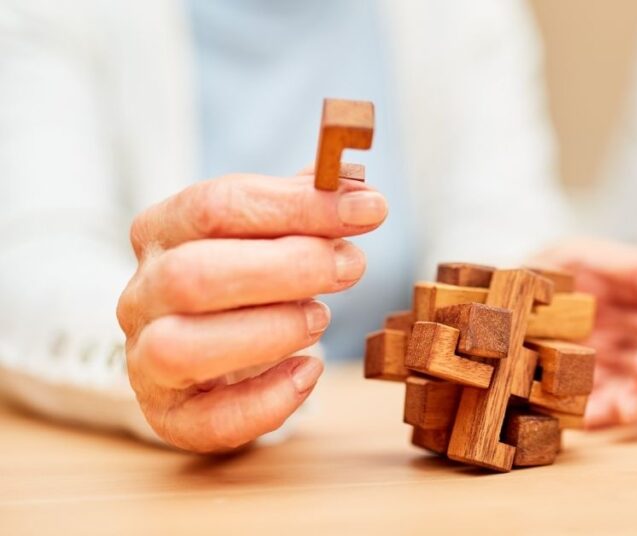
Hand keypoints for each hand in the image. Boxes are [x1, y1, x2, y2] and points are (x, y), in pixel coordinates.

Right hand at [117, 173, 386, 451]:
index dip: (298, 206)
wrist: (209, 352)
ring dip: (270, 330)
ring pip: (183, 348)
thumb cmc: (244, 278)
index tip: (369, 208)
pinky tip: (309, 371)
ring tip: (321, 317)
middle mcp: (142, 293)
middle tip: (350, 266)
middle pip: (193, 275)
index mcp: (162, 231)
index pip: (216, 205)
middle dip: (287, 269)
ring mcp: (145, 359)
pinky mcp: (170, 415)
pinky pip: (210, 419)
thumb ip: (306, 204)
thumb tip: (355, 183)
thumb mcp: (268, 231)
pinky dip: (270, 399)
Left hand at [532, 238, 636, 428]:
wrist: (510, 318)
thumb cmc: (525, 283)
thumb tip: (536, 292)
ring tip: (624, 410)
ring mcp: (628, 353)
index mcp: (618, 272)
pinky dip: (611, 415)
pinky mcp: (611, 388)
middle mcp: (635, 314)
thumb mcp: (530, 268)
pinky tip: (589, 421)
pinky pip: (622, 405)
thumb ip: (536, 277)